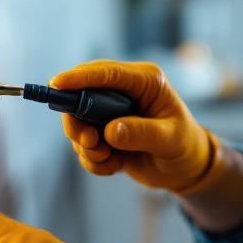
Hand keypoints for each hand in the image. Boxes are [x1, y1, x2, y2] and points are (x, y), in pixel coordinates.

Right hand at [51, 60, 220, 191]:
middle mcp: (125, 92)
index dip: (80, 77)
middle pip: (82, 95)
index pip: (108, 73)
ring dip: (87, 147)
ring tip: (109, 159)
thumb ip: (142, 134)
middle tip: (89, 143)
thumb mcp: (169, 140)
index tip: (57, 84)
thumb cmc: (184, 147)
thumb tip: (110, 131)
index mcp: (146, 81)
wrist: (185, 169)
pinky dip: (94, 160)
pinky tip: (114, 165)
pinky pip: (84, 145)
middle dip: (78, 122)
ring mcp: (111, 112)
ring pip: (79, 123)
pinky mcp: (104, 132)